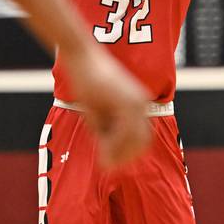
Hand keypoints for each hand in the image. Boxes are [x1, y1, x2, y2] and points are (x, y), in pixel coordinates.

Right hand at [63, 44, 150, 167]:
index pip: (142, 137)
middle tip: (109, 166)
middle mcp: (141, 102)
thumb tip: (108, 153)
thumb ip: (105, 130)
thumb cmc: (85, 81)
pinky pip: (125, 132)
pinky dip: (114, 145)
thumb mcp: (96, 111)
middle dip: (126, 156)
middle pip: (142, 141)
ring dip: (119, 152)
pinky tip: (102, 151)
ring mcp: (136, 102)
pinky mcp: (125, 101)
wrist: (81, 57)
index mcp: (138, 104)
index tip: (112, 161)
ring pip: (134, 139)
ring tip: (103, 160)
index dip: (129, 153)